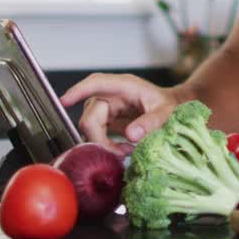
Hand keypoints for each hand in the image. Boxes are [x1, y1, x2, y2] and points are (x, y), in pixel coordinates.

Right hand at [60, 73, 179, 155]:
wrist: (173, 109)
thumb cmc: (170, 105)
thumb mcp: (166, 112)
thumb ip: (151, 122)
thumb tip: (131, 135)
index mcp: (124, 86)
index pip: (95, 84)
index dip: (78, 91)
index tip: (64, 101)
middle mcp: (111, 95)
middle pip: (89, 117)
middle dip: (98, 140)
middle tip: (119, 154)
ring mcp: (106, 107)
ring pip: (90, 129)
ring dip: (102, 145)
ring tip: (125, 152)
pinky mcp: (106, 119)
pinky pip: (96, 134)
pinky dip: (106, 146)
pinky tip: (123, 150)